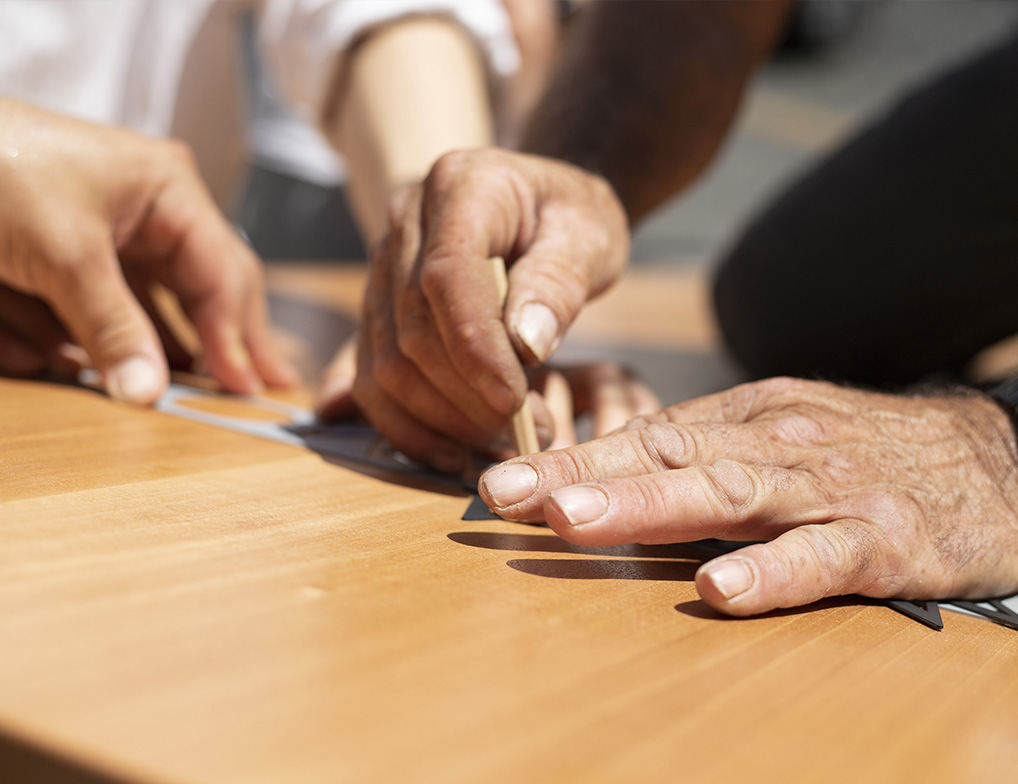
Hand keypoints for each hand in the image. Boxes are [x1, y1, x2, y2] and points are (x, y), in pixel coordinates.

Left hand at [0, 94, 295, 402]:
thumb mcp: (63, 255)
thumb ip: (112, 329)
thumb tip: (148, 394)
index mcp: (166, 189)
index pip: (222, 272)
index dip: (235, 334)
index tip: (243, 387)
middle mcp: (145, 209)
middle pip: (194, 288)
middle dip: (208, 340)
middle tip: (252, 390)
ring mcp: (102, 232)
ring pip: (135, 304)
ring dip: (125, 345)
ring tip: (163, 390)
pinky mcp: (58, 254)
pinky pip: (77, 306)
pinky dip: (58, 335)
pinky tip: (44, 359)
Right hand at [354, 148, 629, 468]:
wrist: (538, 208)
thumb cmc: (568, 217)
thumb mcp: (589, 234)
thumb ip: (560, 281)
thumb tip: (526, 344)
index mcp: (459, 186)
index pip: (446, 276)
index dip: (474, 346)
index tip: (515, 399)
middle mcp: (404, 224)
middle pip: (412, 332)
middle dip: (468, 398)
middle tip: (533, 431)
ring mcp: (380, 271)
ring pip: (386, 366)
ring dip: (443, 421)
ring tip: (507, 443)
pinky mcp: (376, 314)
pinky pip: (372, 383)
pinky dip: (409, 428)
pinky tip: (454, 454)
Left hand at [478, 377, 1017, 614]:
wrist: (990, 457)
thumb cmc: (858, 452)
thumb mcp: (775, 436)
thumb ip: (700, 457)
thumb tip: (605, 481)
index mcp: (743, 422)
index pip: (643, 436)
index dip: (570, 460)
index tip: (501, 485)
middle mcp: (775, 446)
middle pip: (667, 458)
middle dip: (582, 479)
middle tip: (510, 496)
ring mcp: (827, 491)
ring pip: (729, 495)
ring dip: (647, 506)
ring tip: (576, 522)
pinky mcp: (884, 539)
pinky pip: (823, 556)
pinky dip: (772, 573)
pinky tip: (721, 589)